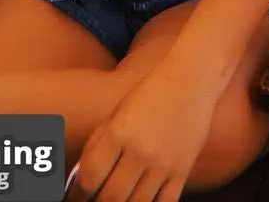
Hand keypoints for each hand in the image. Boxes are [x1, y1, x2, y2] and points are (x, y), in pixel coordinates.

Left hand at [67, 71, 215, 201]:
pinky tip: (140, 199)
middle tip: (94, 199)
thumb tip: (81, 177)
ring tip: (116, 198)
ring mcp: (164, 163)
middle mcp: (141, 150)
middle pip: (111, 197)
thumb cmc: (150, 92)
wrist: (192, 78)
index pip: (90, 178)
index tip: (76, 195)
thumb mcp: (118, 112)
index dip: (78, 192)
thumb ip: (99, 144)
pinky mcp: (183, 170)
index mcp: (119, 132)